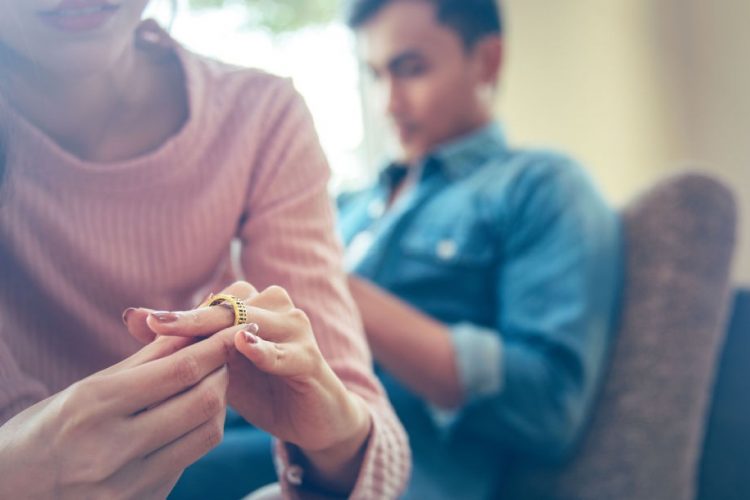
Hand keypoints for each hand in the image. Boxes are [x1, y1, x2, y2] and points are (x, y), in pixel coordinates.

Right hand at [0, 333, 232, 498]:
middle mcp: (112, 449)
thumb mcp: (86, 388)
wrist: (11, 492)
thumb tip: (193, 328)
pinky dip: (199, 431)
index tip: (235, 327)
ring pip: (207, 433)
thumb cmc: (46, 429)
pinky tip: (190, 416)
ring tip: (212, 382)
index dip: (216, 346)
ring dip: (219, 402)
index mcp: (94, 407)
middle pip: (203, 401)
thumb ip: (145, 361)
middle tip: (226, 354)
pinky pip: (189, 459)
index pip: (180, 370)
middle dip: (224, 371)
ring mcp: (128, 485)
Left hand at [125, 281, 372, 492]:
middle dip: (193, 316)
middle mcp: (277, 308)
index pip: (214, 300)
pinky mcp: (311, 358)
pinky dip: (264, 350)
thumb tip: (132, 317)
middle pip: (230, 306)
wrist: (312, 418)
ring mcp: (297, 330)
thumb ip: (184, 343)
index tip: (144, 320)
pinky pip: (285, 351)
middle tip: (158, 324)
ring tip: (190, 336)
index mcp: (256, 305)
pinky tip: (244, 346)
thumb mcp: (218, 367)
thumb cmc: (263, 388)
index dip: (181, 311)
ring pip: (255, 322)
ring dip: (222, 328)